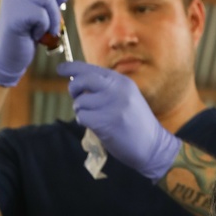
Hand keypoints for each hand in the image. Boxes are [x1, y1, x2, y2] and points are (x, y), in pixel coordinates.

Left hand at [56, 61, 180, 180]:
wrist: (154, 147)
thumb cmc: (137, 125)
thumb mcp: (127, 99)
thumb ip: (107, 89)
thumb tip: (78, 83)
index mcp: (122, 82)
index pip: (91, 70)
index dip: (72, 68)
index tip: (61, 69)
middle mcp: (117, 90)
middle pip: (82, 81)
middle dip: (73, 89)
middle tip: (76, 97)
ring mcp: (112, 106)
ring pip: (80, 102)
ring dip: (81, 111)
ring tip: (94, 118)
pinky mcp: (106, 123)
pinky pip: (82, 117)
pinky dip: (84, 122)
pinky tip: (94, 126)